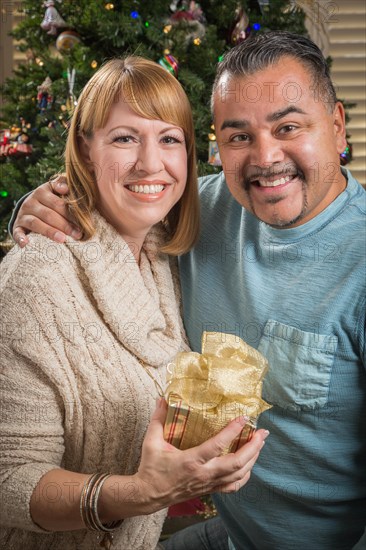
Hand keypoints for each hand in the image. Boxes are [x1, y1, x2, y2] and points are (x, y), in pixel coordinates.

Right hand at [13, 175, 82, 246]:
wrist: (30, 208)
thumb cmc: (50, 201)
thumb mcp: (56, 191)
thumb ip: (63, 185)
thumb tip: (67, 188)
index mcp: (42, 192)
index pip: (57, 203)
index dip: (71, 213)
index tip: (84, 221)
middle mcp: (30, 202)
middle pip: (48, 214)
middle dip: (65, 225)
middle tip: (78, 234)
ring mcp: (22, 215)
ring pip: (35, 223)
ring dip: (49, 231)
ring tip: (62, 239)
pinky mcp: (17, 226)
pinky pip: (17, 232)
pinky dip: (20, 238)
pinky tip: (26, 244)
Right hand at [134, 399, 268, 513]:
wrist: (149, 495)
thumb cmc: (151, 467)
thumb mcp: (151, 441)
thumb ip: (158, 419)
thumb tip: (162, 398)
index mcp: (191, 461)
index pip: (217, 445)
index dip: (232, 431)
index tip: (243, 418)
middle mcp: (204, 474)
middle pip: (237, 463)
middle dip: (253, 447)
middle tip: (262, 432)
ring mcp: (209, 484)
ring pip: (239, 474)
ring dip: (253, 459)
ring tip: (260, 443)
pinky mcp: (209, 490)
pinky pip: (233, 485)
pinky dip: (245, 475)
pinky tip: (249, 465)